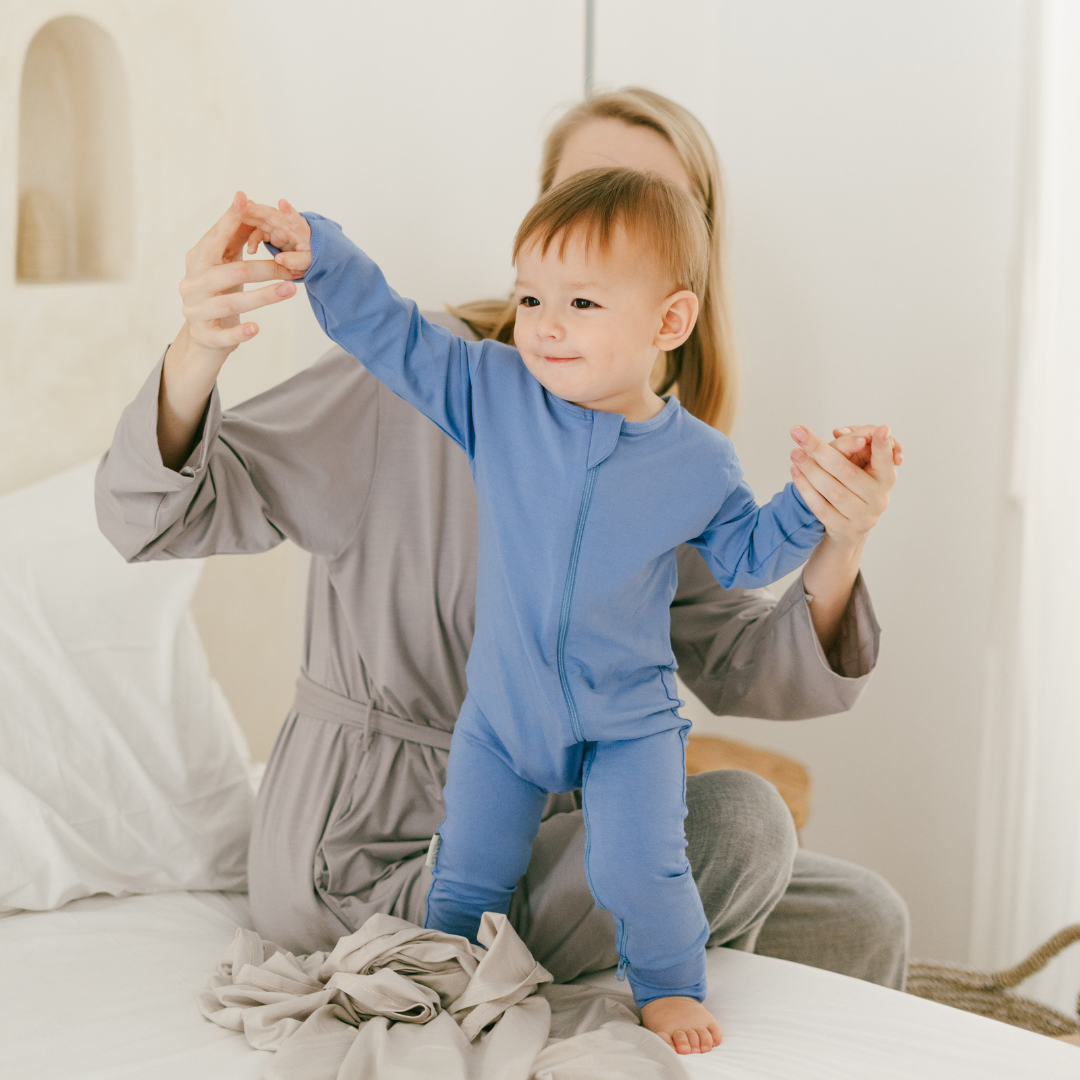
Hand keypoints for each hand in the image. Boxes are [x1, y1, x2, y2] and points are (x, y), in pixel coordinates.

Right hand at [179, 191, 298, 365]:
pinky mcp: (205, 335)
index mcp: (197, 261)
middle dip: (265, 268)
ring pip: (231, 303)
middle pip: (232, 272)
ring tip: (291, 290)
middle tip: (292, 268)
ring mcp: (196, 311)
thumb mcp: (224, 265)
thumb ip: (232, 239)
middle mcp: (192, 284)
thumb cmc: (219, 293)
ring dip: (264, 296)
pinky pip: (224, 335)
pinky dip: (240, 332)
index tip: (246, 200)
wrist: (204, 337)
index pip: (215, 238)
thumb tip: (247, 203)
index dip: (230, 220)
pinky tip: (256, 329)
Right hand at [241, 199, 312, 276]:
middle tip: (238, 208)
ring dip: (246, 218)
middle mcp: (286, 223)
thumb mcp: (308, 262)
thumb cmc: (310, 255)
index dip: (289, 211)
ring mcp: (276, 225)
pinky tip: (251, 251)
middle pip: (269, 214)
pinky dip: (252, 239)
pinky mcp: (269, 231)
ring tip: (233, 222)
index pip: (295, 219)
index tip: (282, 203)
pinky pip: (257, 231)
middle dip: (254, 210)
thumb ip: (296, 261)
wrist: (307, 253)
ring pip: (259, 218)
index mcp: (299, 229)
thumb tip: (279, 260)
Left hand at [789, 424, 899, 548]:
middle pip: (847, 472)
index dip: (883, 446)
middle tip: (799, 433)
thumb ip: (857, 447)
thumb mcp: (863, 467)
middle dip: (820, 450)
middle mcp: (878, 498)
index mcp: (886, 479)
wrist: (851, 529)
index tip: (880, 428)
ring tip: (795, 452)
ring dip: (810, 469)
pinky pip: (820, 507)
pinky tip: (795, 471)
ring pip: (832, 490)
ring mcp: (861, 516)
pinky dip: (805, 488)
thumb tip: (838, 432)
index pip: (885, 461)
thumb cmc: (856, 488)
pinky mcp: (842, 528)